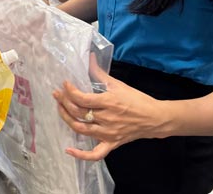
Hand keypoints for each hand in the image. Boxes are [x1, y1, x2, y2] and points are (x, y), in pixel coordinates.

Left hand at [53, 65, 167, 161]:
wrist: (155, 118)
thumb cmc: (137, 100)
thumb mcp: (118, 84)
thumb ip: (100, 73)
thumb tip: (90, 57)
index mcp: (108, 102)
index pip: (82, 98)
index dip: (70, 91)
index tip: (64, 84)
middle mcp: (106, 119)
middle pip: (78, 113)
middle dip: (64, 102)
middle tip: (57, 94)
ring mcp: (108, 133)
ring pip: (81, 129)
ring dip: (67, 119)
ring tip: (60, 109)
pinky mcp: (111, 144)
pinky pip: (95, 154)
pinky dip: (81, 155)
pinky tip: (69, 150)